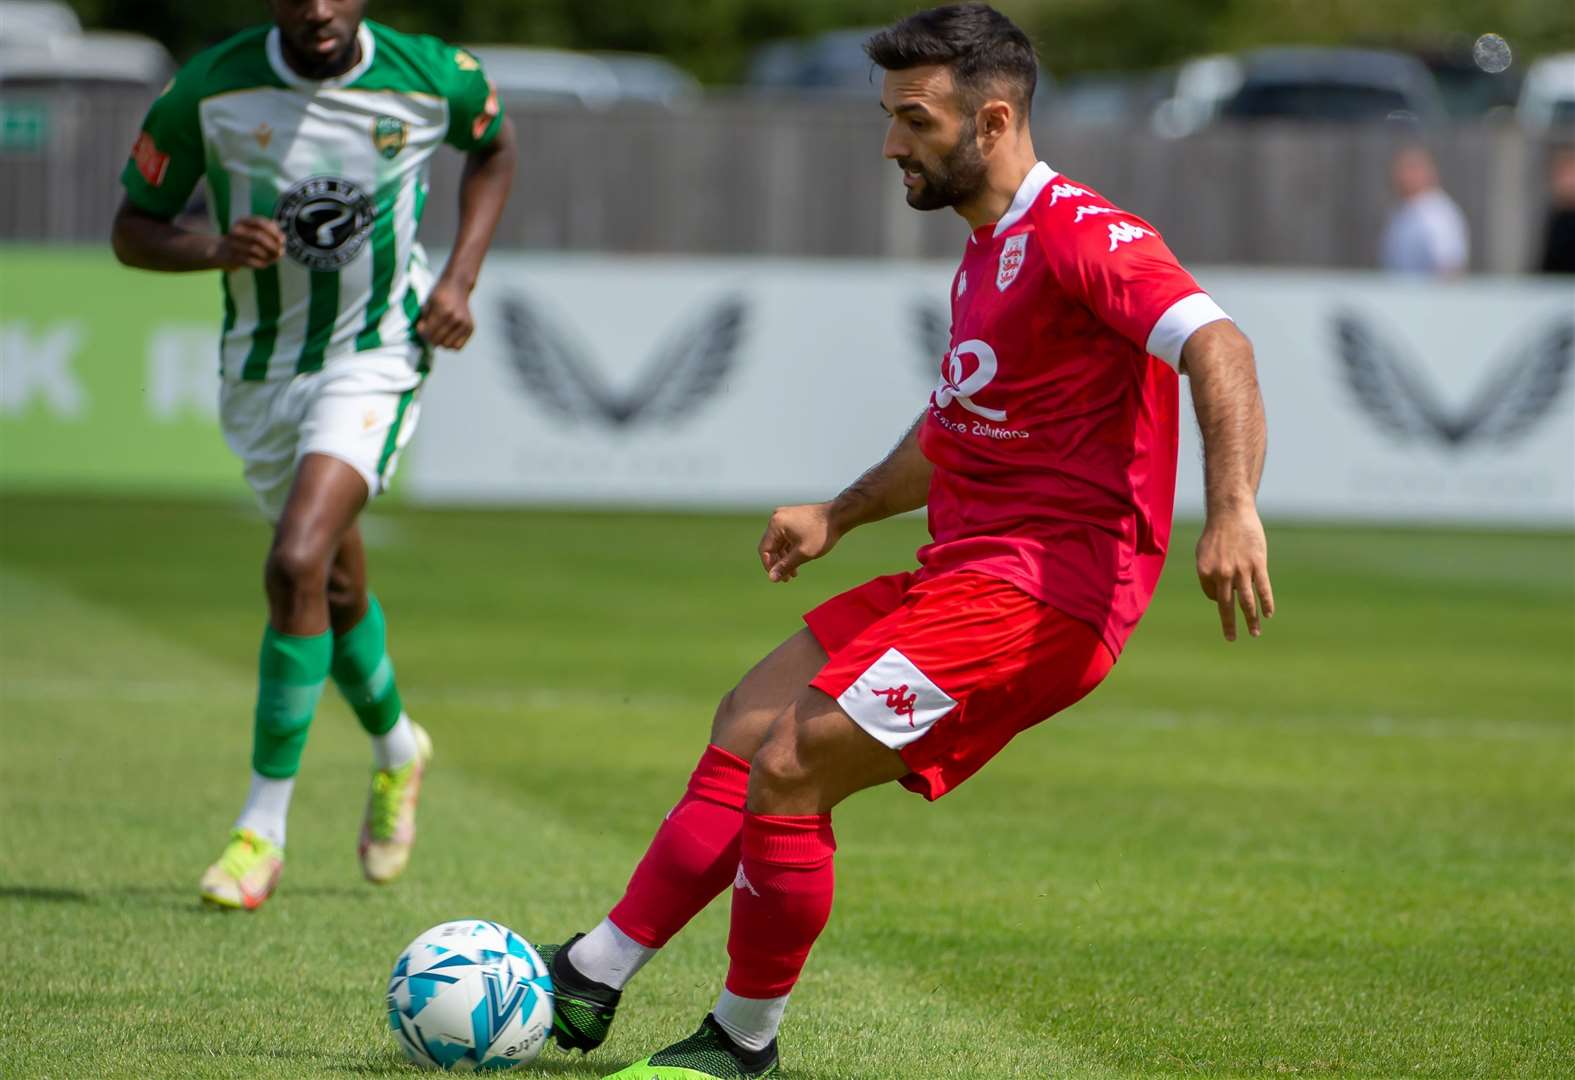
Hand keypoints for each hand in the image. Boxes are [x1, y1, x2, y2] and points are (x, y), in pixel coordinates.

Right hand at [215, 216, 283, 269]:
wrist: (224, 252)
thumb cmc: (246, 241)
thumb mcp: (257, 232)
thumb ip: (271, 232)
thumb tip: (282, 237)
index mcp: (242, 221)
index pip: (260, 222)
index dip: (273, 231)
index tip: (283, 240)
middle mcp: (235, 231)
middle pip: (257, 236)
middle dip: (272, 245)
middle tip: (281, 251)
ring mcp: (232, 244)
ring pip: (254, 249)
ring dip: (268, 255)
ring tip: (274, 258)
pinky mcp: (232, 257)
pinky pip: (250, 261)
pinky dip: (261, 263)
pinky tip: (265, 264)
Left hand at [416, 277, 474, 349]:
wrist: (457, 286)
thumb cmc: (440, 294)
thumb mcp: (428, 303)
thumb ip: (424, 319)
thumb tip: (423, 334)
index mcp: (443, 311)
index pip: (429, 333)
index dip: (422, 333)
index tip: (422, 329)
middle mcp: (455, 319)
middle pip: (438, 341)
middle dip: (430, 339)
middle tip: (429, 332)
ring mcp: (464, 324)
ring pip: (448, 346)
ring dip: (441, 342)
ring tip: (439, 334)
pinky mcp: (470, 328)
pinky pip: (458, 346)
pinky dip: (451, 343)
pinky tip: (448, 335)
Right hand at [758, 502, 840, 582]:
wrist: (839, 516)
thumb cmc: (822, 533)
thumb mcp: (803, 553)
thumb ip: (785, 566)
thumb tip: (772, 578)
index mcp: (776, 524)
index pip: (765, 549)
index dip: (769, 566)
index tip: (777, 578)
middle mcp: (777, 518)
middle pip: (771, 546)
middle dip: (778, 563)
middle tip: (786, 579)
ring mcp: (784, 517)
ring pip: (779, 543)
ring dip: (784, 558)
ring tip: (793, 574)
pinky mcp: (792, 518)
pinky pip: (785, 537)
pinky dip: (789, 549)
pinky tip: (797, 562)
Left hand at [1195, 503, 1273, 640]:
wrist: (1230, 512)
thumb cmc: (1216, 533)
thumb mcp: (1203, 553)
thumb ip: (1209, 574)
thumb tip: (1216, 594)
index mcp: (1205, 572)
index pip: (1212, 596)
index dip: (1219, 597)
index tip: (1226, 593)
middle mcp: (1222, 574)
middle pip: (1227, 606)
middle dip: (1229, 624)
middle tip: (1231, 639)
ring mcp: (1241, 570)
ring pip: (1247, 601)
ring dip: (1251, 620)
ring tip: (1254, 633)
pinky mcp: (1258, 565)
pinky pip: (1263, 589)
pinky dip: (1266, 603)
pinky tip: (1268, 614)